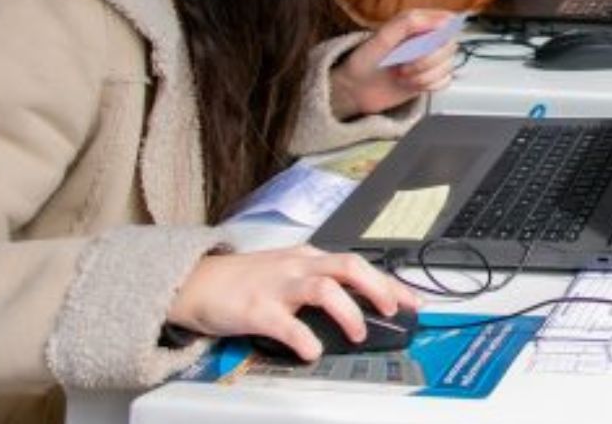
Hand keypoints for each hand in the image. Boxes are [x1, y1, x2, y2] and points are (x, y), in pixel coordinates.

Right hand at [166, 246, 420, 361]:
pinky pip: (286, 323)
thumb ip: (321, 283)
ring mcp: (278, 286)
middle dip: (377, 288)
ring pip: (324, 288)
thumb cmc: (246, 281)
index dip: (391, 283)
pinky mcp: (256, 309)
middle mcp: (299, 266)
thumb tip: (360, 305)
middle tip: (391, 310)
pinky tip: (313, 352)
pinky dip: (304, 339)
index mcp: (310, 258)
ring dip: (348, 312)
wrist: (197, 283)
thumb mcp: (289, 272)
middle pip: (349, 266)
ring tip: (357, 333)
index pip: (360, 265)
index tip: (414, 301)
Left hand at [330, 9, 459, 118]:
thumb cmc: (364, 60)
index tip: (421, 43)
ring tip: (402, 75)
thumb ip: (410, 22)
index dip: (439, 34)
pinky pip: (445, 81)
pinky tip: (412, 84)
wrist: (354, 89)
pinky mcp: (431, 78)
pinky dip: (428, 85)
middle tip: (403, 64)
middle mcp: (428, 39)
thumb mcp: (382, 36)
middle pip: (450, 46)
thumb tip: (444, 19)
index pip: (447, 22)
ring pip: (448, 65)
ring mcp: (431, 60)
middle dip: (427, 59)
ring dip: (424, 74)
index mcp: (418, 23)